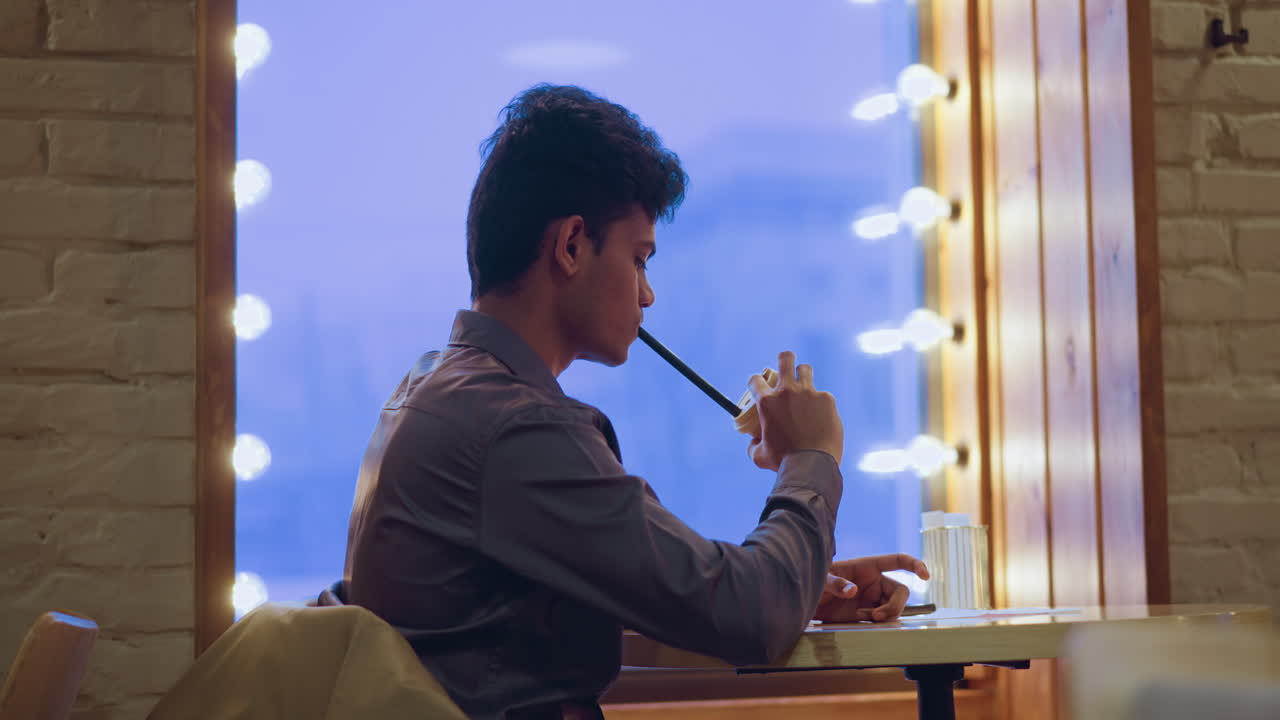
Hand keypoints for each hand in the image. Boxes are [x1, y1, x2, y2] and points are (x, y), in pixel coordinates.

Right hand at [747, 351, 843, 470]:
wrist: (812, 465)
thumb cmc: (783, 461)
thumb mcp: (759, 455)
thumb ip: (753, 444)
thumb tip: (754, 440)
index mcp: (767, 402)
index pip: (756, 380)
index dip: (756, 382)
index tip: (760, 387)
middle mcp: (787, 392)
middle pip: (786, 359)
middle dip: (784, 359)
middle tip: (785, 366)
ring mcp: (809, 393)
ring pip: (805, 370)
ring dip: (803, 375)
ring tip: (804, 387)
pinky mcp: (827, 399)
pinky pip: (822, 395)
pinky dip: (820, 403)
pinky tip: (821, 417)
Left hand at [813, 554, 928, 622]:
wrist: (806, 601)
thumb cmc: (813, 581)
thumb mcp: (821, 579)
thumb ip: (835, 583)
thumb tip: (853, 591)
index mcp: (867, 566)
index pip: (898, 560)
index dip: (915, 565)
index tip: (925, 576)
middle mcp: (875, 582)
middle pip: (901, 592)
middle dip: (894, 606)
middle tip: (876, 616)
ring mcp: (873, 599)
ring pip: (895, 608)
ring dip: (885, 616)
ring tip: (861, 617)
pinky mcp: (868, 614)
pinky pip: (884, 619)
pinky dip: (879, 624)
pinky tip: (860, 621)